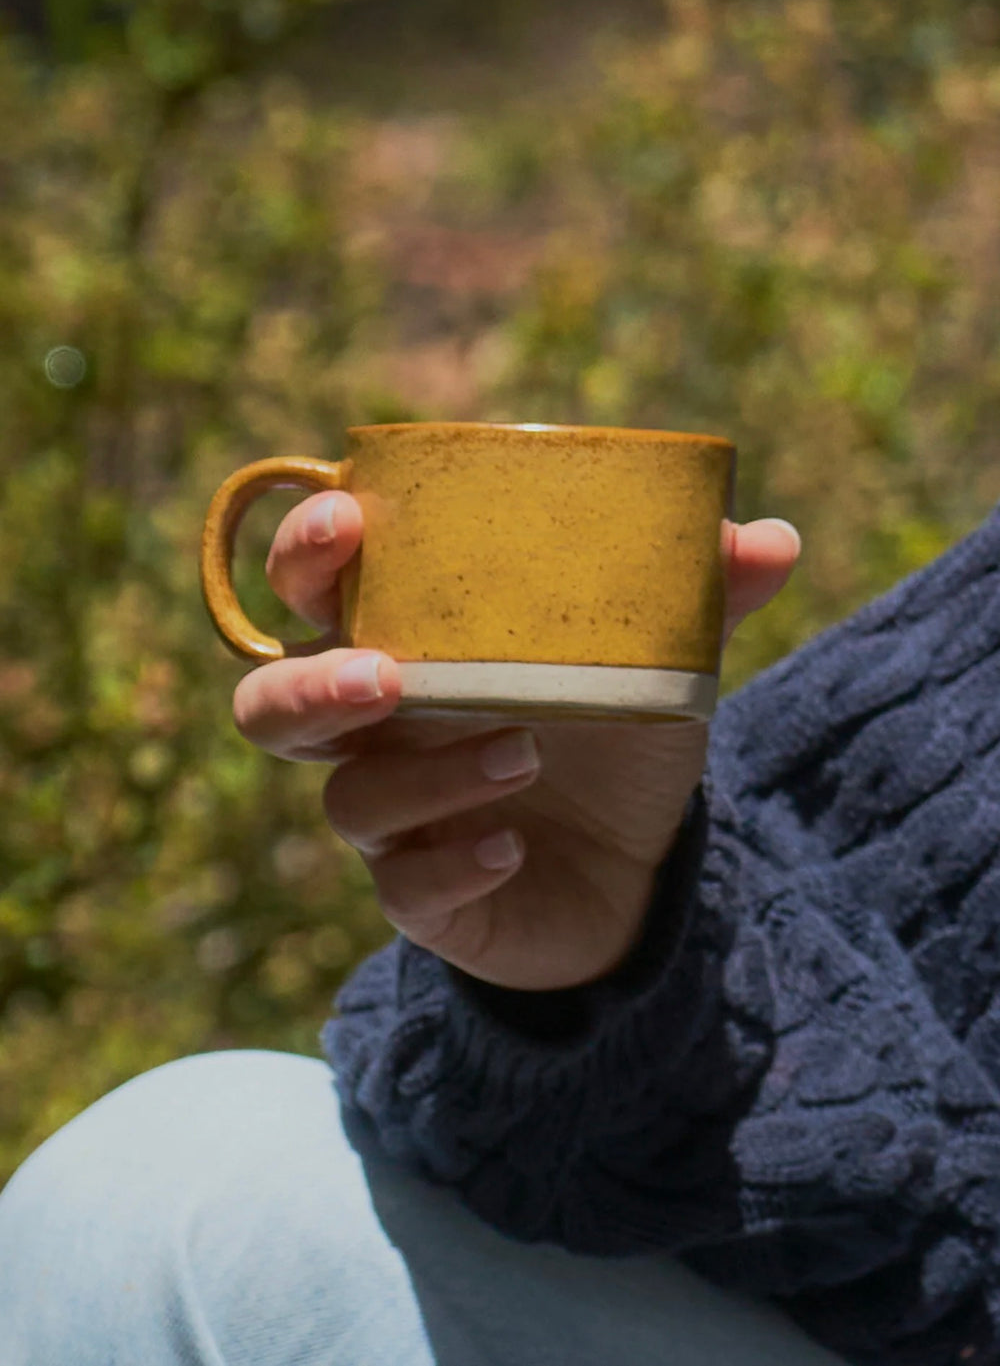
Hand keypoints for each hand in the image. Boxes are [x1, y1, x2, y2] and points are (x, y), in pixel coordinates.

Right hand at [234, 495, 799, 989]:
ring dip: (426, 775)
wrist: (645, 868)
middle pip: (275, 705)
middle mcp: (381, 729)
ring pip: (348, 799)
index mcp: (414, 644)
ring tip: (525, 752)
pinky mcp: (425, 898)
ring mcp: (396, 818)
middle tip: (389, 674)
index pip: (316, 590)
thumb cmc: (618, 736)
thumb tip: (767, 538)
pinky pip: (404, 888)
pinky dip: (455, 864)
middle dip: (311, 683)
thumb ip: (698, 598)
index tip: (344, 519)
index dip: (306, 552)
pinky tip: (512, 848)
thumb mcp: (659, 661)